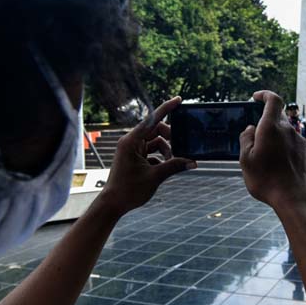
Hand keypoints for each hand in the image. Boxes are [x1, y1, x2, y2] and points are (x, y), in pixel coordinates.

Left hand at [100, 97, 195, 215]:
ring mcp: (132, 150)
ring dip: (166, 150)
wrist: (113, 204)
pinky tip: (165, 168)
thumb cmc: (128, 190)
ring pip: (155, 142)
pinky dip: (160, 157)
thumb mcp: (155, 177)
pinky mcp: (134, 158)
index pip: (152, 119)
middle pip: (156, 130)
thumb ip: (175, 166)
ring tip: (173, 162)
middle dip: (170, 137)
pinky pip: (151, 151)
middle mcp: (130, 142)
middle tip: (182, 146)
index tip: (178, 100)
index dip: (166, 109)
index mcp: (131, 141)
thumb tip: (192, 161)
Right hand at [240, 90, 305, 208]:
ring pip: (285, 132)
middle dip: (265, 122)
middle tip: (255, 136)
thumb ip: (246, 140)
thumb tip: (250, 129)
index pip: (273, 100)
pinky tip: (278, 165)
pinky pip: (292, 144)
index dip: (265, 95)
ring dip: (275, 138)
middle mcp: (288, 130)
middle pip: (278, 117)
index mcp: (271, 128)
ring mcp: (300, 141)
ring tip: (265, 157)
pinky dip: (284, 148)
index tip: (256, 98)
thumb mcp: (246, 160)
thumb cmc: (267, 180)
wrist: (295, 198)